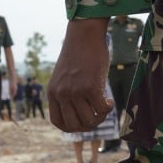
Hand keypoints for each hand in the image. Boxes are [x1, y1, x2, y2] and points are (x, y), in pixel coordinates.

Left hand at [48, 18, 113, 132]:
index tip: (83, 121)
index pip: (58, 122)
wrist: (84, 35)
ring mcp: (74, 91)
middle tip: (98, 115)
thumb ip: (68, 94)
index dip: (72, 127)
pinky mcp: (90, 87)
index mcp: (52, 92)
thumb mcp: (65, 77)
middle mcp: (61, 94)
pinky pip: (101, 109)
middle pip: (74, 125)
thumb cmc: (78, 55)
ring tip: (104, 106)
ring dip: (100, 118)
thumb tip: (82, 115)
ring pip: (89, 120)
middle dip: (89, 125)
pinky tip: (110, 101)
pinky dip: (108, 109)